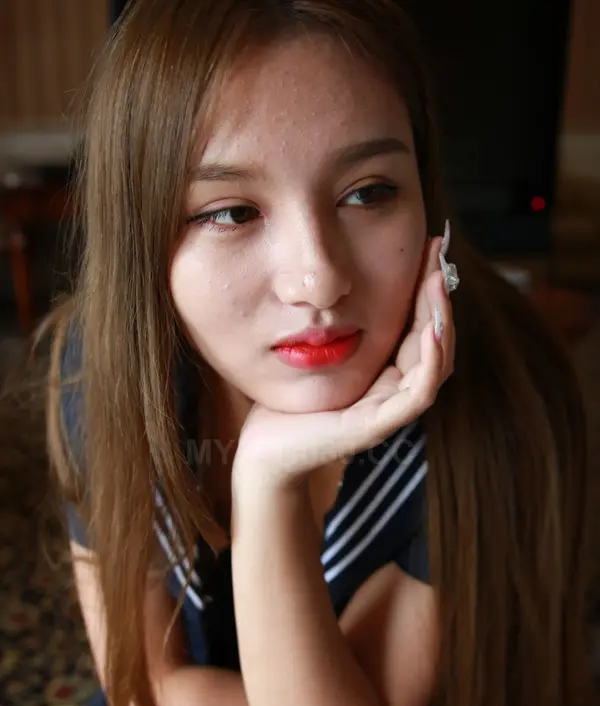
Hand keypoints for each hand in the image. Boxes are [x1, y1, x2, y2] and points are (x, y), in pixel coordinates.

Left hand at [233, 236, 454, 487]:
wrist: (264, 450)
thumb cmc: (285, 401)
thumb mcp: (316, 350)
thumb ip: (336, 322)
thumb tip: (342, 274)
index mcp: (385, 375)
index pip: (421, 328)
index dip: (428, 289)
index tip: (430, 248)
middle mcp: (393, 392)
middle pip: (436, 341)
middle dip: (439, 295)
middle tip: (437, 253)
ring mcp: (389, 411)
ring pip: (436, 364)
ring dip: (442, 321)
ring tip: (437, 282)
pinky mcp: (377, 426)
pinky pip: (418, 393)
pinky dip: (430, 360)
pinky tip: (429, 329)